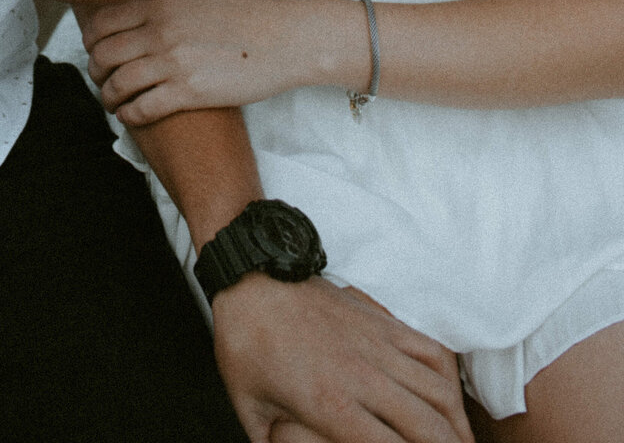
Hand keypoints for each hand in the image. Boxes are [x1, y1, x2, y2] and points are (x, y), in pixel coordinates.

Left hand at [83, 0, 310, 120]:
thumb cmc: (245, 6)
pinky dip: (128, 114)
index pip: (104, 21)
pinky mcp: (189, 93)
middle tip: (99, 75)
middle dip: (94, 68)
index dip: (90, 38)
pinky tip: (129, 114)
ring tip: (111, 99)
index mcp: (160, 4)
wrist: (283, 39)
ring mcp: (174, 64)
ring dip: (108, 95)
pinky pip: (143, 108)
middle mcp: (161, 33)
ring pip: (119, 83)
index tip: (93, 47)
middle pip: (104, 53)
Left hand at [213, 275, 474, 442]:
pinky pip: (431, 352)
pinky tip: (452, 401)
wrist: (249, 276)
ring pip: (439, 391)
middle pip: (428, 427)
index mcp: (329, 403)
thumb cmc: (245, 342)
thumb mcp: (247, 408)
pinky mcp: (380, 321)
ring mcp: (375, 343)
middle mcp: (362, 374)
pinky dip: (450, 381)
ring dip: (458, 424)